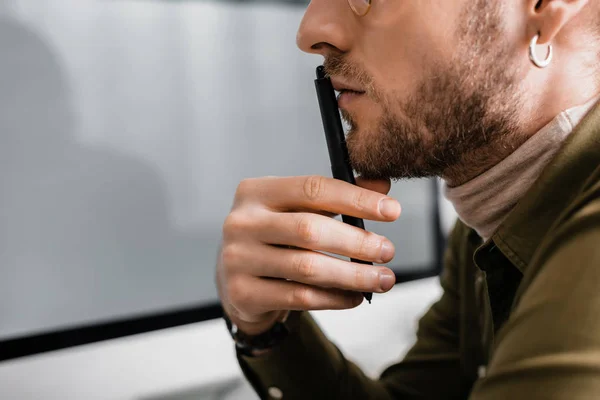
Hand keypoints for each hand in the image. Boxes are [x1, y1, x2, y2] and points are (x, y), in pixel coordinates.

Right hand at [216, 175, 400, 335]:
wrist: (234, 278)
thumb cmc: (274, 238)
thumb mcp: (298, 211)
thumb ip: (338, 198)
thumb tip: (383, 188)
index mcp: (256, 191)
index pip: (313, 189)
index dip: (356, 199)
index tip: (392, 211)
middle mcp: (242, 222)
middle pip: (310, 229)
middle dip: (357, 242)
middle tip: (388, 251)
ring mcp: (238, 259)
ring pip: (308, 268)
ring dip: (353, 276)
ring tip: (383, 279)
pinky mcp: (243, 293)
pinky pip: (300, 297)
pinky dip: (334, 298)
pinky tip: (355, 297)